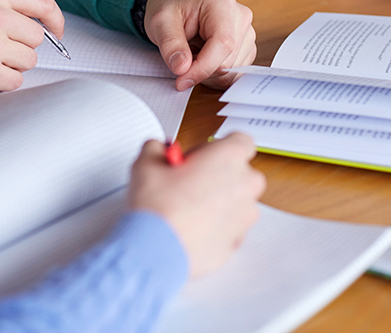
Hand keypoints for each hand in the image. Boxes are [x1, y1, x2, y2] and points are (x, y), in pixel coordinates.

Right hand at [128, 134, 264, 277]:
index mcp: (229, 157)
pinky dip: (215, 226)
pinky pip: (230, 227)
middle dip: (218, 174)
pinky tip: (190, 227)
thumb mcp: (146, 163)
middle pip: (241, 172)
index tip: (198, 156)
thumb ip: (157, 148)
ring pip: (237, 201)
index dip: (216, 147)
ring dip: (218, 201)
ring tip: (186, 207)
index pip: (241, 140)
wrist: (154, 251)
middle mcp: (244, 185)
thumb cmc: (157, 207)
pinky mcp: (236, 241)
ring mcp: (244, 216)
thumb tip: (158, 150)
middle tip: (189, 181)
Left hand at [144, 0, 255, 90]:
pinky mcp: (247, 48)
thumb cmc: (171, 9)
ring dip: (207, 75)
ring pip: (231, 72)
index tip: (181, 80)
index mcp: (222, 4)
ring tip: (192, 56)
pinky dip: (215, 76)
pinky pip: (233, 75)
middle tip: (181, 60)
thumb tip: (182, 68)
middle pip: (228, 63)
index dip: (203, 68)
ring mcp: (246, 33)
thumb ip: (170, 44)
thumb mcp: (160, 22)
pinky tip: (202, 61)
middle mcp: (240, 17)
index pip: (223, 44)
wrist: (178, 5)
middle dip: (201, 71)